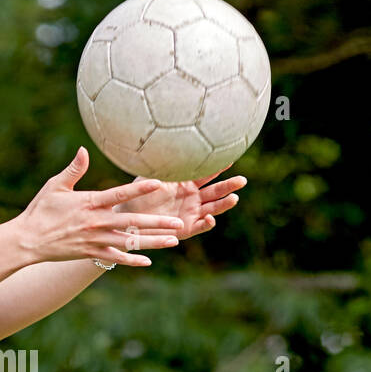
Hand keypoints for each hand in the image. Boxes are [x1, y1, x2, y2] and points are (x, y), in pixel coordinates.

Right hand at [14, 146, 184, 267]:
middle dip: (157, 222)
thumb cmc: (40, 210)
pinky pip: (115, 258)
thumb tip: (84, 150)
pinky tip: (147, 261)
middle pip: (132, 221)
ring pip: (129, 242)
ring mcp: (95, 239)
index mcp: (90, 202)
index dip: (140, 188)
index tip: (159, 183)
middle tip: (179, 222)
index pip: (120, 194)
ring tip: (173, 241)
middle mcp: (96, 222)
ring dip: (152, 242)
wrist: (27, 240)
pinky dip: (131, 260)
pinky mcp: (90, 252)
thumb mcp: (55, 186)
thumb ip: (74, 169)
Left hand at [113, 165, 245, 243]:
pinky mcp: (186, 229)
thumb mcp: (152, 175)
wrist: (128, 216)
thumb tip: (173, 142)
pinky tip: (211, 217)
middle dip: (229, 186)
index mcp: (187, 183)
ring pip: (213, 208)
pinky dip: (208, 223)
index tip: (229, 157)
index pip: (207, 174)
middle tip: (242, 181)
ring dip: (224, 204)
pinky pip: (201, 226)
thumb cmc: (138, 193)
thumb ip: (164, 163)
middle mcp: (192, 198)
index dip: (218, 167)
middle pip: (216, 191)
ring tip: (234, 198)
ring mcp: (191, 213)